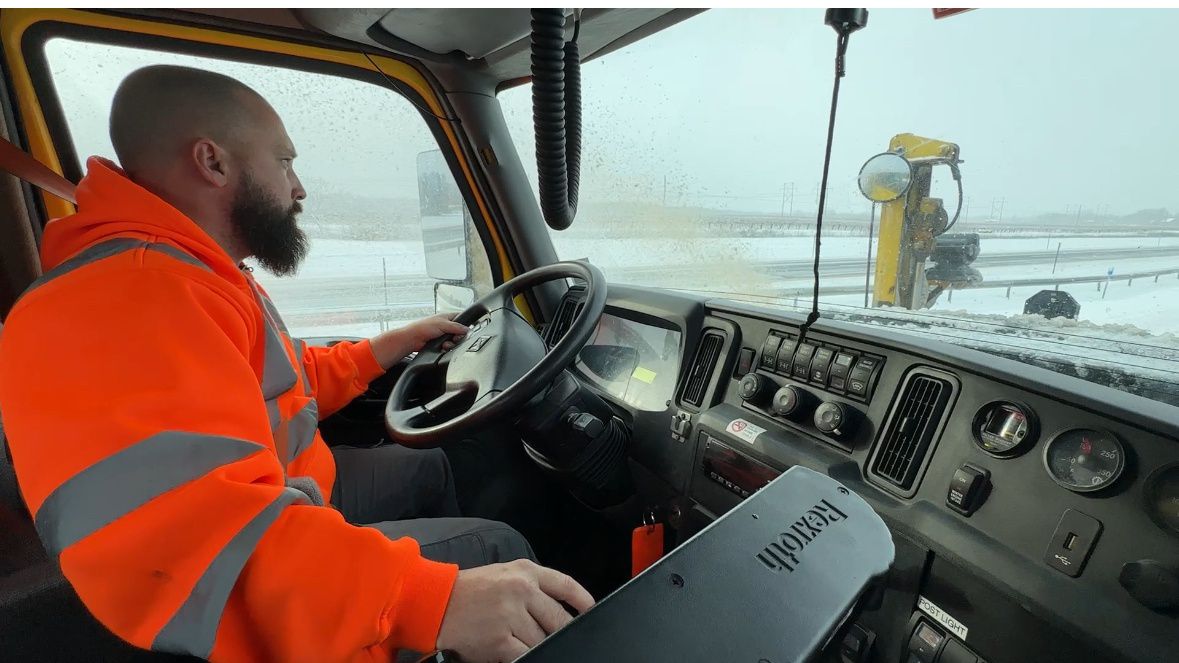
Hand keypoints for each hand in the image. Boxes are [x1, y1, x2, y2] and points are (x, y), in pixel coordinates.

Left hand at [370, 313, 468, 369]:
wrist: (412, 339)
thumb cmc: (422, 327)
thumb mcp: (442, 324)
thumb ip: (456, 327)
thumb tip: (467, 329)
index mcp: (446, 317)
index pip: (460, 318)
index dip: (465, 324)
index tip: (466, 330)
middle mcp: (445, 326)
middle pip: (459, 332)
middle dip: (458, 337)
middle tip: (454, 338)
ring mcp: (443, 335)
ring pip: (455, 341)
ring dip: (451, 343)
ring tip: (445, 343)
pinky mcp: (440, 343)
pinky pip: (449, 347)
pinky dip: (447, 347)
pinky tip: (442, 347)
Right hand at [435, 559, 594, 662]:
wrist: (436, 602)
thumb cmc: (470, 589)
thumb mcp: (504, 573)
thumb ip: (532, 584)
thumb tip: (558, 605)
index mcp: (525, 572)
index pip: (566, 585)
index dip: (583, 600)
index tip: (590, 611)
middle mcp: (522, 591)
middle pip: (559, 618)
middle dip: (561, 630)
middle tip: (557, 634)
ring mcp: (511, 616)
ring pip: (543, 639)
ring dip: (540, 644)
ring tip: (525, 639)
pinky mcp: (500, 640)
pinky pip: (526, 653)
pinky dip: (525, 654)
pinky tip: (517, 649)